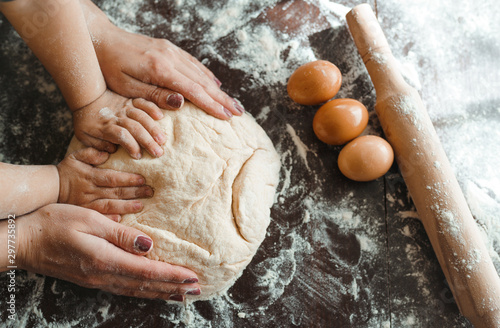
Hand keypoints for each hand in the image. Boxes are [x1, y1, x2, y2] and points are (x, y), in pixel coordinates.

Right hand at [16, 204, 200, 300]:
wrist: (24, 240)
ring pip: (137, 290)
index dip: (173, 275)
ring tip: (182, 294)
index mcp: (106, 260)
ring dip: (162, 292)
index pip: (148, 271)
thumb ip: (121, 234)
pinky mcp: (93, 279)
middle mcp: (104, 276)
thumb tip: (148, 244)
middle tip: (197, 289)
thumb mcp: (90, 220)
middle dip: (174, 287)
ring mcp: (98, 280)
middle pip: (146, 285)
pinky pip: (126, 289)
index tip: (193, 278)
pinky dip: (144, 291)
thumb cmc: (55, 223)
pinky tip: (152, 290)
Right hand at [57, 147, 152, 216]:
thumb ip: (90, 153)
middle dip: (134, 192)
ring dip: (126, 206)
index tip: (143, 179)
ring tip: (141, 205)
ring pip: (109, 206)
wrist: (48, 188)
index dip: (128, 179)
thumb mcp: (75, 157)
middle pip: (115, 192)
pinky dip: (108, 220)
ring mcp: (86, 204)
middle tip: (150, 191)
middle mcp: (89, 191)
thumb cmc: (66, 171)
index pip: (112, 178)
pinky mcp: (84, 214)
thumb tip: (106, 153)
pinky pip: (98, 218)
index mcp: (89, 176)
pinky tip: (120, 220)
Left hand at [73, 89, 166, 158]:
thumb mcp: (84, 136)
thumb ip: (97, 145)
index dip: (131, 145)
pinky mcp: (130, 101)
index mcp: (106, 127)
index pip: (121, 136)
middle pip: (135, 128)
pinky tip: (160, 116)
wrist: (87, 97)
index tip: (138, 156)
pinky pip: (143, 102)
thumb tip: (112, 150)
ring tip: (162, 140)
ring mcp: (125, 108)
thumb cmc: (87, 121)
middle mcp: (117, 117)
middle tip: (158, 153)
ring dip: (153, 128)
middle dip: (148, 141)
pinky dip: (152, 108)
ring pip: (141, 116)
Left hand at [94, 24, 244, 119]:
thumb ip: (155, 94)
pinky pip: (193, 64)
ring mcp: (171, 51)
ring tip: (232, 103)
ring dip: (218, 89)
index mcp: (160, 69)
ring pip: (200, 72)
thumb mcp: (127, 86)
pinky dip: (206, 75)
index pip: (193, 90)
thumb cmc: (109, 67)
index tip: (227, 116)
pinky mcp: (168, 49)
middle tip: (239, 113)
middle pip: (203, 82)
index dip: (212, 105)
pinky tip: (214, 84)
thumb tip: (182, 102)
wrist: (100, 38)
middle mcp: (170, 57)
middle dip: (222, 99)